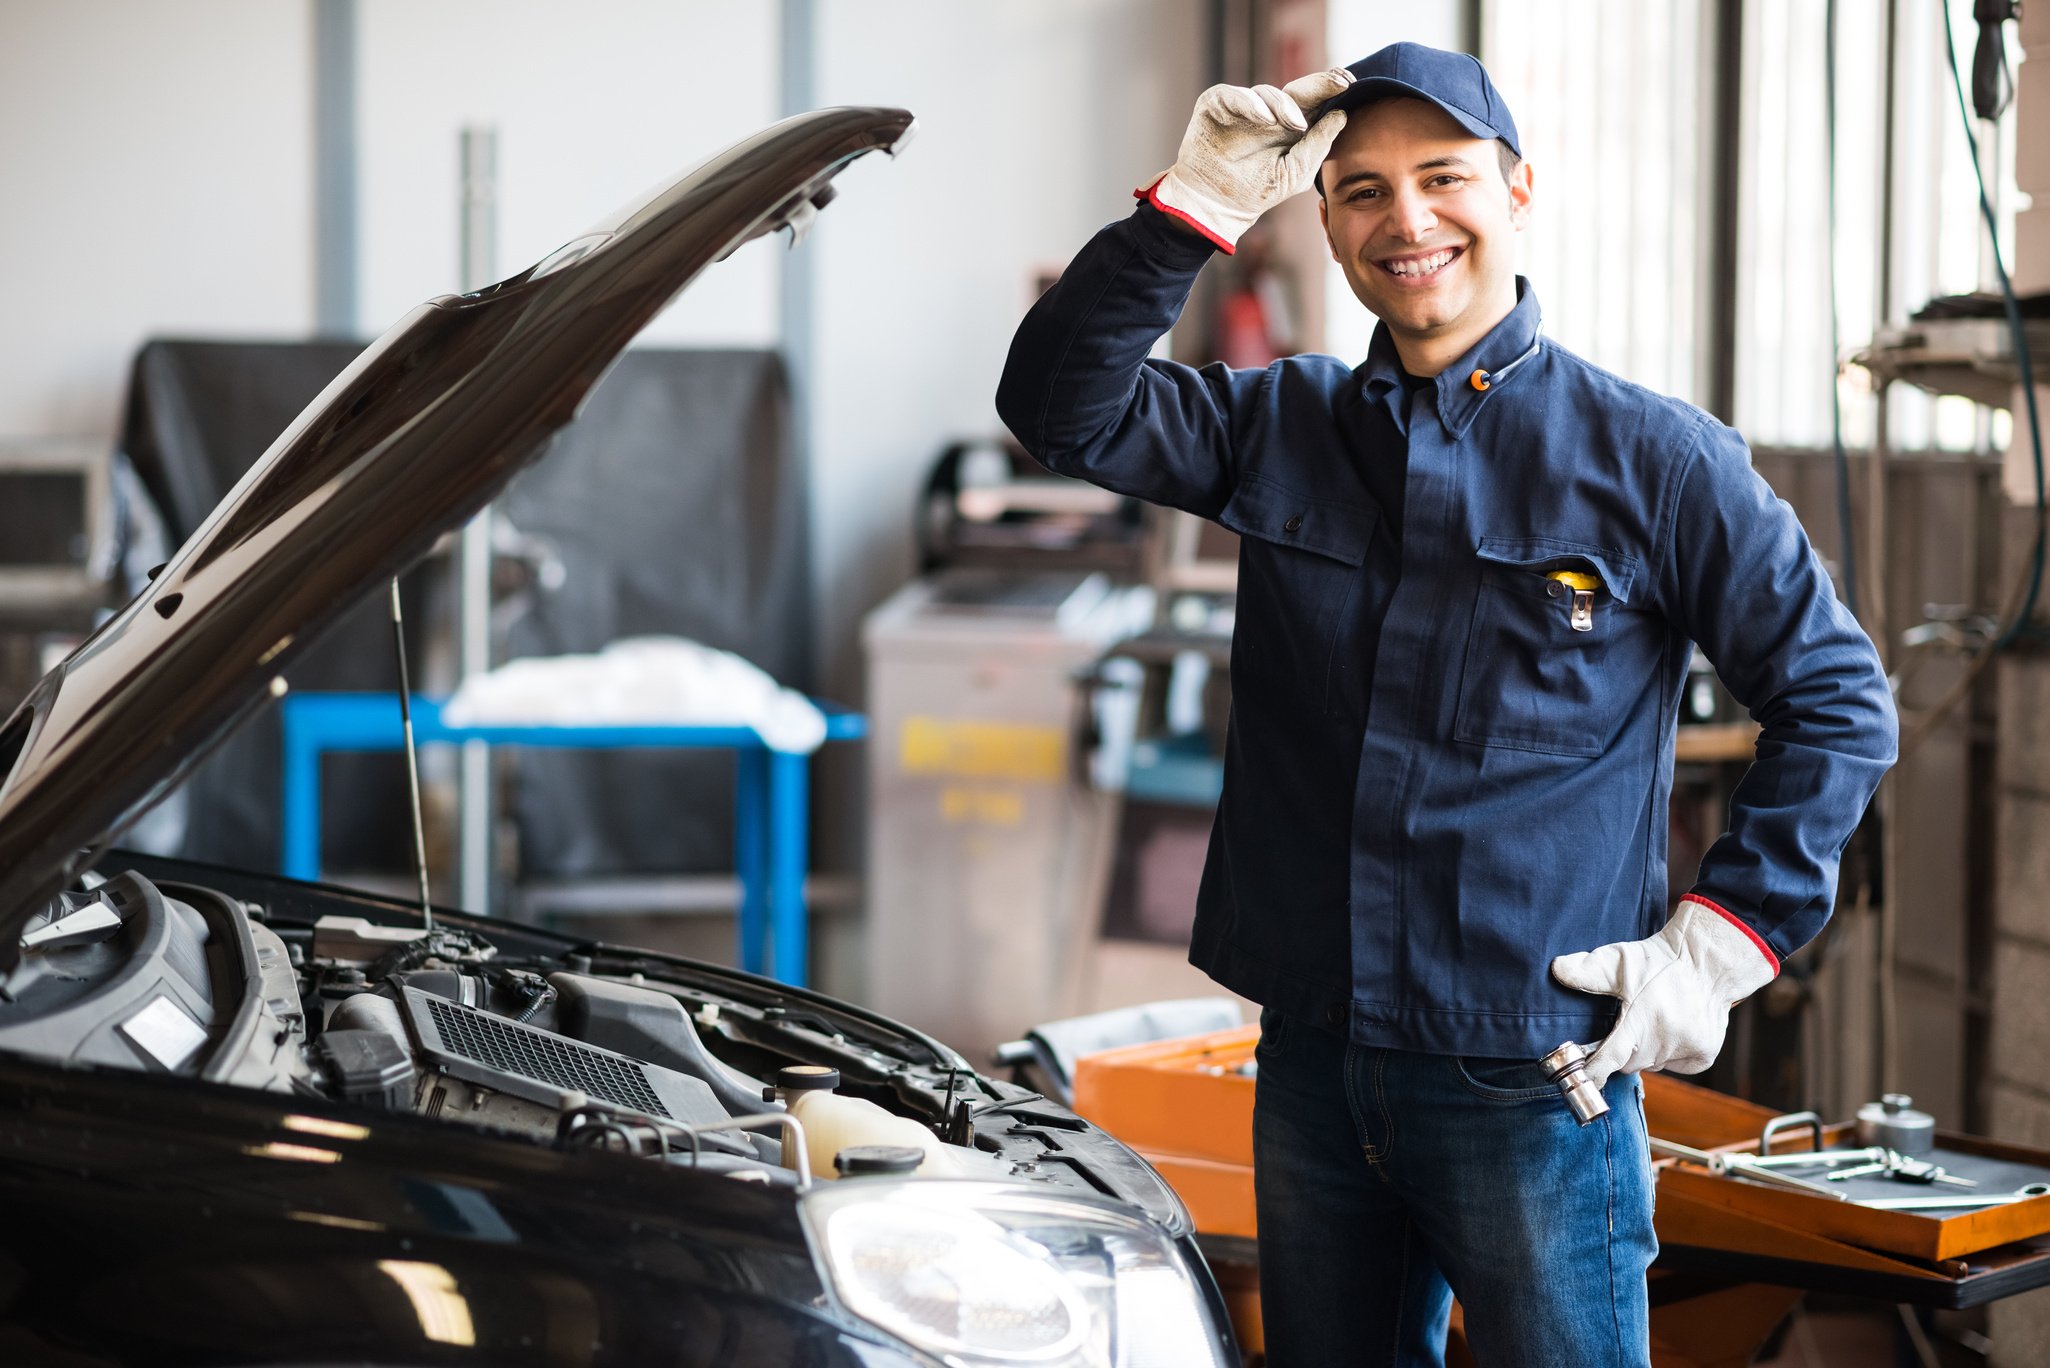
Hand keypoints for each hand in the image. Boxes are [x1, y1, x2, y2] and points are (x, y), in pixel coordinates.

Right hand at [1143, 68, 1353, 251]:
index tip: (1351, 82)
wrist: (1216, 206)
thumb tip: (1341, 115)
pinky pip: (1234, 96)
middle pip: (1296, 89)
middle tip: (1340, 81)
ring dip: (1284, 106)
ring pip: (1268, 93)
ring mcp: (1242, 107)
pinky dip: (1250, 105)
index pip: (1314, 100)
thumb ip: (1317, 145)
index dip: (1330, 88)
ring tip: (1297, 124)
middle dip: (1319, 83)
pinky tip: (1266, 119)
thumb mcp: (1295, 173)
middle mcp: (1268, 111)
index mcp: (1289, 124)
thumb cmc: (1256, 190)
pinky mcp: (1216, 104)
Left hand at [1549, 897, 1777, 1092]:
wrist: (1709, 961)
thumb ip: (1587, 971)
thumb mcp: (1619, 960)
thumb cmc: (1660, 961)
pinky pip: (1678, 1065)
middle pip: (1630, 1063)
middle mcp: (1665, 1038)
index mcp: (1640, 1019)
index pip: (1610, 1057)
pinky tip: (1675, 1029)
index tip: (1584, 1079)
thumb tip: (1556, 970)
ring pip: (1653, 1064)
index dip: (1594, 1072)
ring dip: (1647, 1051)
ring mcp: (1687, 1048)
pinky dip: (1672, 1054)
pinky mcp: (1705, 1054)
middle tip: (1627, 1028)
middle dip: (1623, 1051)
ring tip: (1653, 1022)